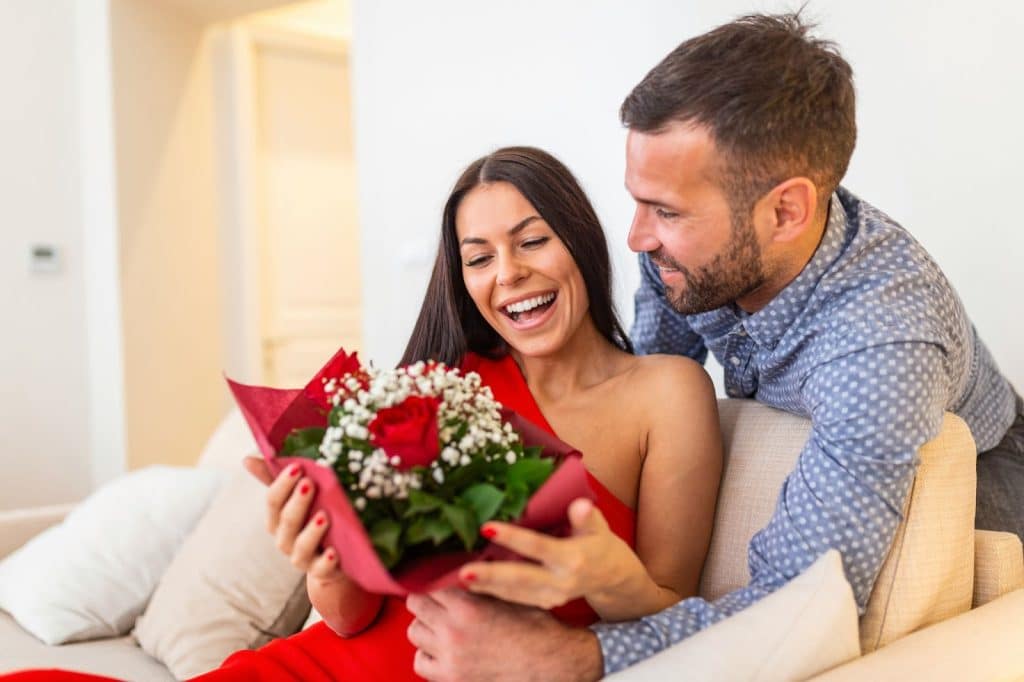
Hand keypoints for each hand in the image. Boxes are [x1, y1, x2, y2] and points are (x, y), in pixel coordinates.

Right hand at [243, 455, 340, 581]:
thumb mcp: (298, 498)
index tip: (297, 466)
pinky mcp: (321, 572)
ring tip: (324, 515)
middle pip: (286, 521)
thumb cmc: (311, 520)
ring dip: (312, 531)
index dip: (282, 484)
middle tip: (310, 483)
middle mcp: (284, 540)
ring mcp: (302, 558)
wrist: (334, 558)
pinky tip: (334, 552)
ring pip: (301, 546)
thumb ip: (275, 479)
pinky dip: (327, 562)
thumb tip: (247, 458)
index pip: (273, 501)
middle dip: (297, 502)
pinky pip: (321, 569)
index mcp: (277, 520)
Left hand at [406, 588, 601, 681]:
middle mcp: (453, 631)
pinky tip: (442, 649)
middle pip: (416, 605)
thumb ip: (481, 584)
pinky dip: (428, 654)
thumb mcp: (509, 596)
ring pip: (414, 632)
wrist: (552, 665)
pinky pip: (421, 662)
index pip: (430, 584)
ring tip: (441, 624)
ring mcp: (449, 658)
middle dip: (427, 600)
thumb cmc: (536, 629)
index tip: (439, 581)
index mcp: (467, 606)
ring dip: (425, 626)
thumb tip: (464, 568)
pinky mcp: (451, 678)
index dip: (437, 581)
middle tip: (439, 601)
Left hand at [456, 498, 653, 617]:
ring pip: (513, 593)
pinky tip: (470, 587)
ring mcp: (551, 597)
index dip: (513, 537)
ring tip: (458, 579)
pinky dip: (492, 594)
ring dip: (485, 587)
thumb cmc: (599, 543)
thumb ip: (586, 517)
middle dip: (490, 576)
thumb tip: (579, 505)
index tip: (487, 527)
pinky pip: (514, 600)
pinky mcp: (543, 604)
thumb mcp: (598, 527)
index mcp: (572, 559)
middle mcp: (560, 582)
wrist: (612, 577)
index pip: (537, 547)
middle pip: (520, 579)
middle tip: (462, 572)